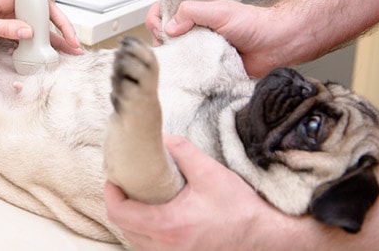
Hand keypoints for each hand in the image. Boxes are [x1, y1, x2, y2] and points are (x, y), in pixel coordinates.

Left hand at [0, 0, 81, 53]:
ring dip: (58, 34)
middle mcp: (12, 1)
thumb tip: (29, 31)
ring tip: (72, 49)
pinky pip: (32, 32)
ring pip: (42, 20)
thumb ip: (2, 28)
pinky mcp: (11, 25)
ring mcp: (13, 14)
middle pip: (44, 5)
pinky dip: (45, 41)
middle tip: (72, 38)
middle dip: (61, 20)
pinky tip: (56, 51)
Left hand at [104, 135, 282, 250]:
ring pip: (135, 242)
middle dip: (120, 205)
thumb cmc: (239, 208)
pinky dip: (145, 236)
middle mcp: (166, 247)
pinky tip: (155, 219)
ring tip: (139, 200)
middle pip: (123, 228)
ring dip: (131, 222)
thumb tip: (160, 138)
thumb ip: (181, 151)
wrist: (266, 237)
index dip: (112, 193)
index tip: (114, 178)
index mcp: (167, 225)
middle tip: (126, 185)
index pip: (120, 212)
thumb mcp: (209, 172)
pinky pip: (150, 250)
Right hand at [147, 0, 284, 77]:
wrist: (277, 45)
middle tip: (171, 45)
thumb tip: (169, 26)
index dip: (156, 19)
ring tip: (182, 59)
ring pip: (175, 56)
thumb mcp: (219, 12)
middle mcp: (194, 32)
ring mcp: (200, 51)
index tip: (160, 27)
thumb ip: (192, 13)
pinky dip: (187, 74)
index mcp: (194, 14)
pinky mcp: (208, 69)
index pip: (164, 12)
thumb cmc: (254, 24)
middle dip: (162, 41)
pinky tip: (189, 74)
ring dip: (175, 59)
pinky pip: (191, 73)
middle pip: (164, 36)